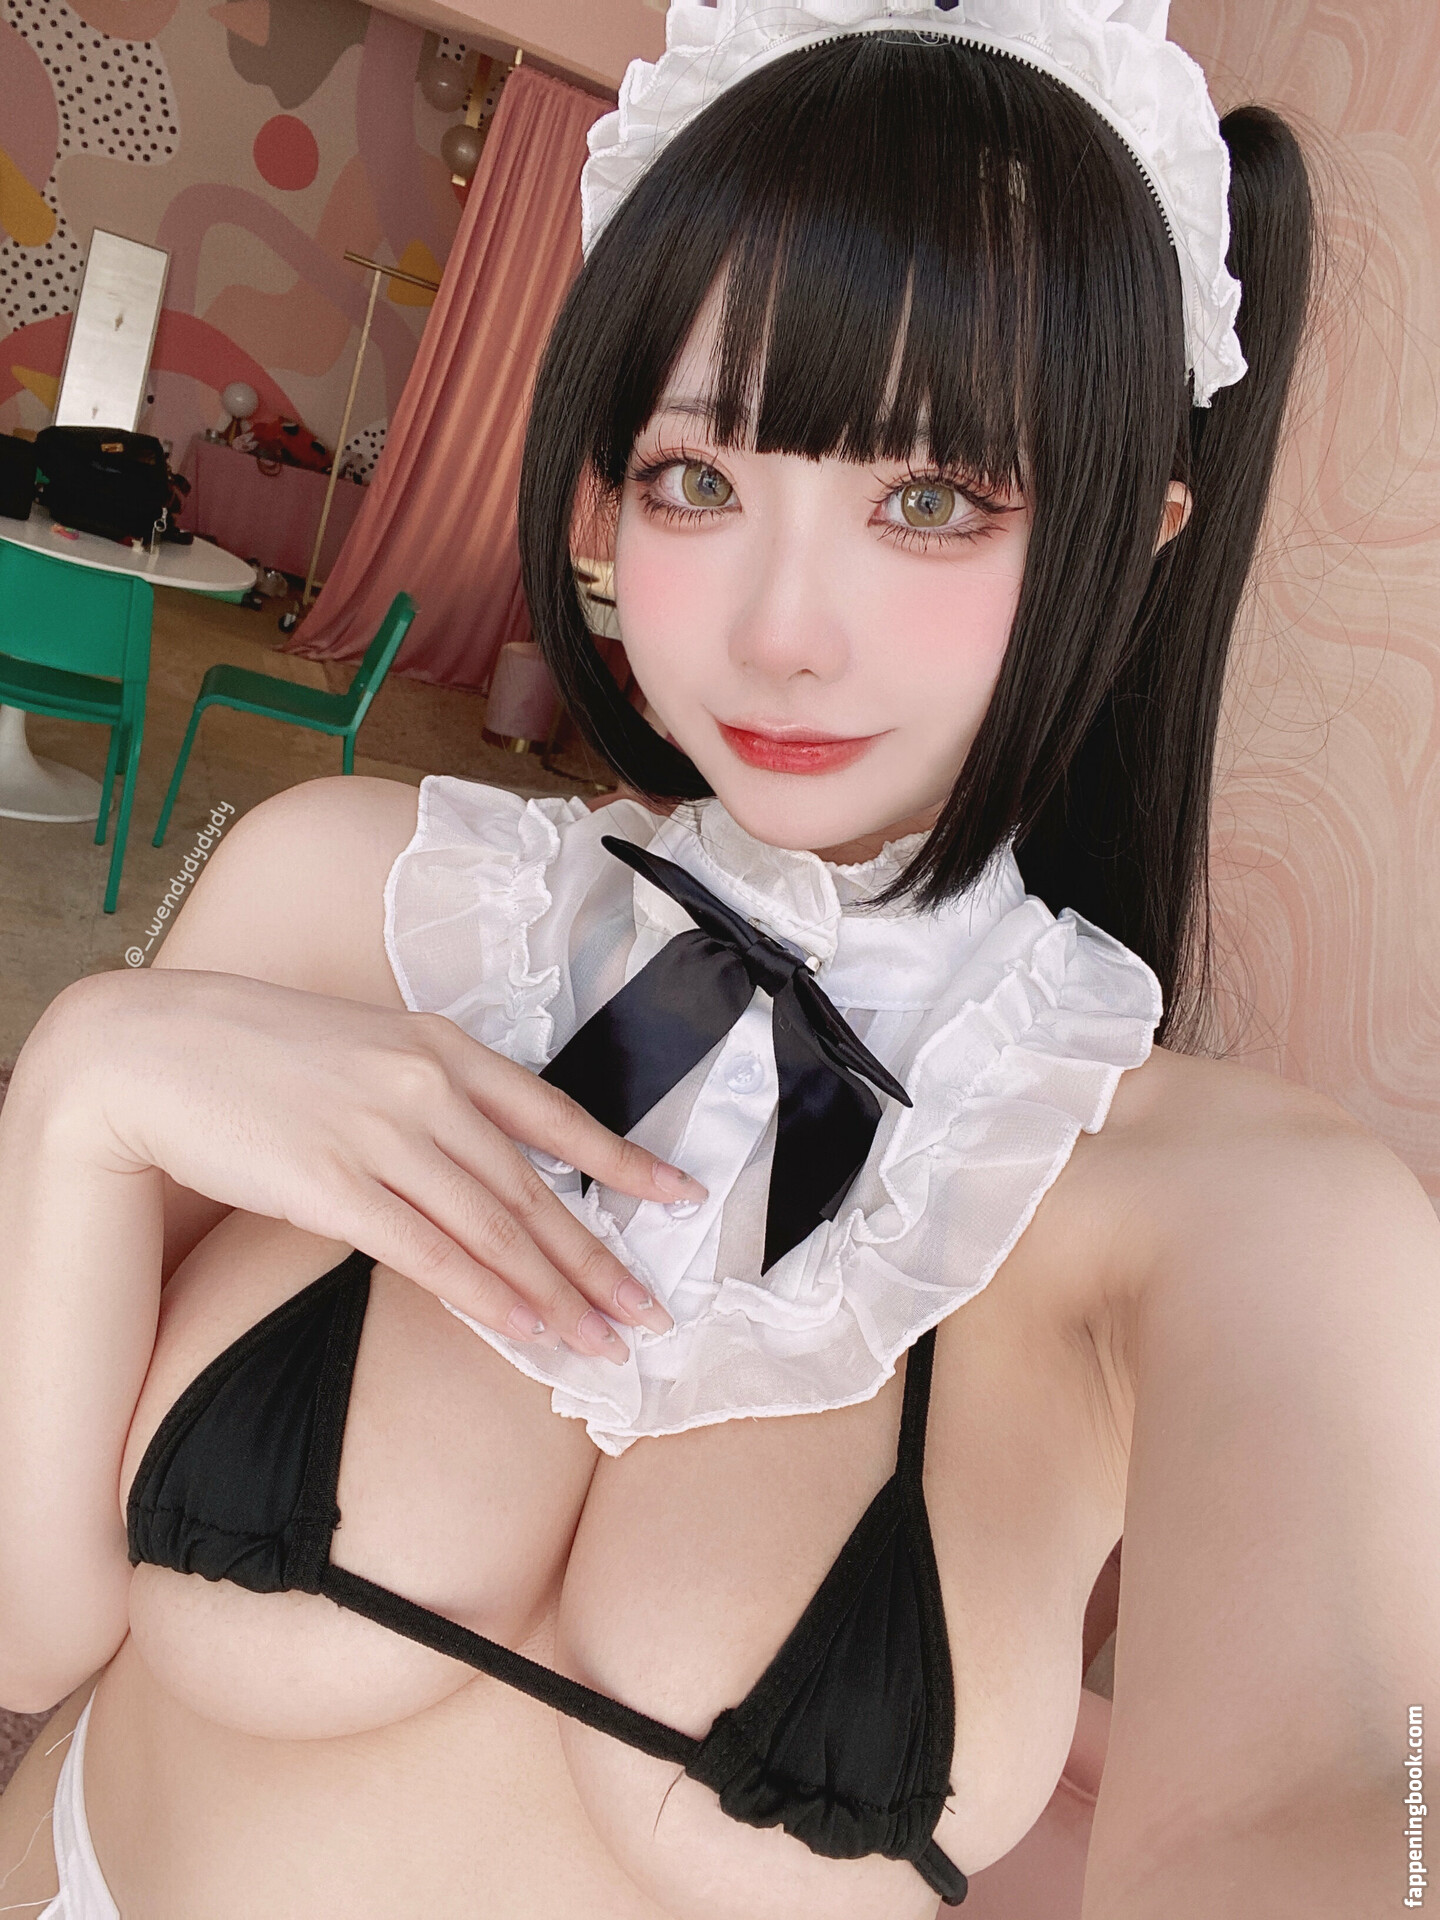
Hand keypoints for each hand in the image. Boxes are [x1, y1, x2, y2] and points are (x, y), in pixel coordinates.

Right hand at [43, 968, 704, 1363]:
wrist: (151, 1047)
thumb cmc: (255, 1049)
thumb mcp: (365, 1048)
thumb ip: (431, 1097)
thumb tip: (481, 1166)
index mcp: (441, 1047)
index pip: (556, 1114)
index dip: (624, 1163)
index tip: (680, 1197)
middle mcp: (425, 1087)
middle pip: (533, 1189)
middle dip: (598, 1260)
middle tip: (648, 1312)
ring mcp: (380, 1135)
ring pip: (492, 1228)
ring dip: (553, 1293)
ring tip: (600, 1340)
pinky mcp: (332, 1185)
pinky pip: (427, 1252)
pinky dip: (482, 1295)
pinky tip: (520, 1328)